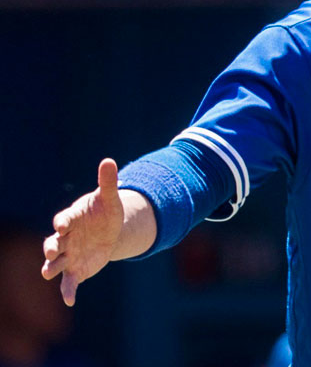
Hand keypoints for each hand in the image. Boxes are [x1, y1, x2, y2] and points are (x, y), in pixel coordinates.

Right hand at [41, 159, 125, 305]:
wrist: (108, 232)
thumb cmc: (104, 212)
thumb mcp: (109, 198)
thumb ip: (107, 182)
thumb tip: (109, 161)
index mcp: (71, 219)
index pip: (63, 220)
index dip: (62, 222)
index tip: (63, 224)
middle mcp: (64, 239)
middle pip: (52, 243)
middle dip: (49, 247)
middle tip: (49, 251)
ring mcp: (68, 256)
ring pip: (54, 264)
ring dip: (50, 268)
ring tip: (48, 272)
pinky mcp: (76, 270)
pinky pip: (69, 283)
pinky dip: (68, 292)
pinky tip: (70, 302)